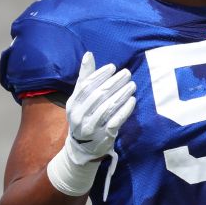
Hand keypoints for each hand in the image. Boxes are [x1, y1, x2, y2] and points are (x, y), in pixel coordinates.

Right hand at [46, 51, 135, 195]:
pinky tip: (132, 100)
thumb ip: (85, 78)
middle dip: (114, 83)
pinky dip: (125, 110)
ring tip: (132, 85)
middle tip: (127, 73)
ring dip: (122, 94)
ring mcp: (91, 127)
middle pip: (98, 95)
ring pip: (108, 108)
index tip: (113, 67)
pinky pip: (116, 121)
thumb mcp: (80, 99)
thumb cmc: (84, 117)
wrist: (82, 149)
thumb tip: (89, 55)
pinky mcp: (103, 136)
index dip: (100, 75)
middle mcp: (79, 116)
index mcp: (73, 104)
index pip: (86, 86)